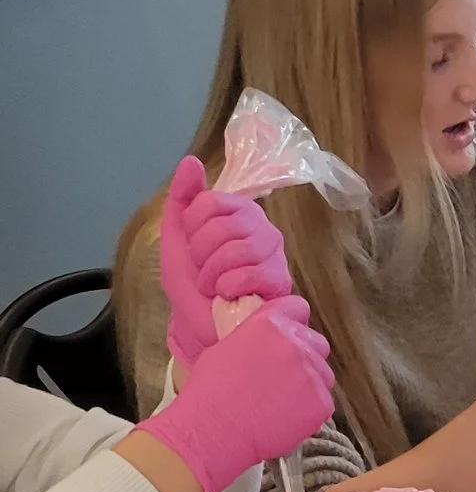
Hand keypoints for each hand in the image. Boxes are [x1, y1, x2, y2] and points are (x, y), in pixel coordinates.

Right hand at [145, 296, 332, 491]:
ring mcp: (311, 374)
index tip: (287, 338)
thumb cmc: (210, 392)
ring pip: (323, 374)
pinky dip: (310, 409)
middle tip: (285, 376)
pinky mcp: (321, 403)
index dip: (292, 323)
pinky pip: (324, 402)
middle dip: (305, 356)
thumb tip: (267, 342)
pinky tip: (286, 417)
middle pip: (317, 343)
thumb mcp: (226, 347)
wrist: (212, 429)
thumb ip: (256, 338)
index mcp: (269, 324)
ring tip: (282, 400)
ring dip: (310, 383)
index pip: (297, 308)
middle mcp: (295, 344)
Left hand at [159, 152, 290, 368]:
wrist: (203, 329)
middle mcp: (260, 228)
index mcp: (237, 213)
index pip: (210, 202)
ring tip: (215, 288)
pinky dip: (231, 288)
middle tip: (203, 273)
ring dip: (214, 274)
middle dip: (202, 254)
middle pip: (224, 225)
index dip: (192, 229)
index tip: (193, 249)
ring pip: (240, 248)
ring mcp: (275, 255)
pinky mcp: (282, 283)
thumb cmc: (193, 286)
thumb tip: (191, 162)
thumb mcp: (176, 239)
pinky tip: (229, 297)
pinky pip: (254, 273)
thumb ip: (182, 199)